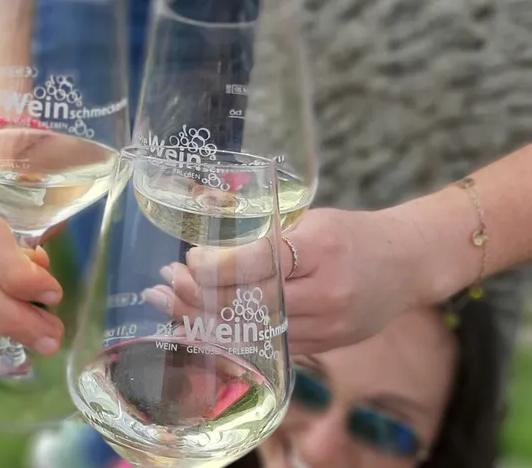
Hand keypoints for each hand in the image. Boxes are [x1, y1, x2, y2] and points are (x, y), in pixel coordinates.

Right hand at [0, 171, 64, 354]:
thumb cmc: (34, 159)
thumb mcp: (48, 177)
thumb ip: (45, 219)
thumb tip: (44, 273)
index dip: (18, 274)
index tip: (54, 294)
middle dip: (12, 315)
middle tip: (51, 337)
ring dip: (0, 323)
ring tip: (41, 338)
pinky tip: (15, 324)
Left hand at [144, 208, 428, 353]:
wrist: (407, 263)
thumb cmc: (350, 235)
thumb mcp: (311, 221)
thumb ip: (264, 239)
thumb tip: (202, 256)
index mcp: (321, 248)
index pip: (257, 262)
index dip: (215, 266)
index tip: (185, 261)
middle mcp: (326, 292)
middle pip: (249, 303)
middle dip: (197, 296)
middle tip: (162, 286)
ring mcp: (328, 325)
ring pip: (255, 331)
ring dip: (205, 321)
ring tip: (169, 307)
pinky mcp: (326, 346)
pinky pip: (270, 347)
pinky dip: (232, 338)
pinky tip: (201, 328)